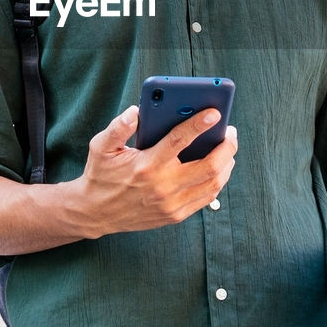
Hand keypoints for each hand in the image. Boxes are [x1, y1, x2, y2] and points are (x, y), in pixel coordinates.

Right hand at [71, 105, 236, 237]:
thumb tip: (136, 111)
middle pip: (208, 166)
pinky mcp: (175, 216)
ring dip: (226, 164)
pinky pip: (206, 198)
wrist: (95, 213)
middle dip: (226, 146)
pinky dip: (217, 181)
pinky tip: (219, 168)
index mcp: (146, 166)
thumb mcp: (101, 146)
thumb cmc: (101, 175)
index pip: (179, 140)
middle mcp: (163, 186)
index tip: (215, 112)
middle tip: (230, 132)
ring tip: (228, 148)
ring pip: (213, 184)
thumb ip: (118, 127)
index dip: (199, 124)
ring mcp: (172, 204)